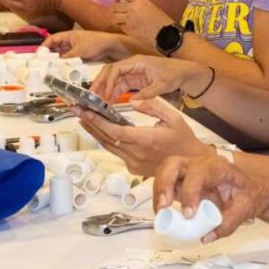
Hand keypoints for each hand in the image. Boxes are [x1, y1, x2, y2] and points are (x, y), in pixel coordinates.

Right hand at [43, 30, 131, 60]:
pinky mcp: (78, 56)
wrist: (110, 46)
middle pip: (55, 48)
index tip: (40, 54)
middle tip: (43, 64)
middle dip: (49, 55)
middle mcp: (69, 42)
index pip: (52, 39)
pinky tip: (61, 69)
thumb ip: (68, 57)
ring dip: (57, 61)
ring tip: (51, 68)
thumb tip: (58, 64)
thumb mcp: (80, 50)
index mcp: (68, 36)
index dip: (45, 46)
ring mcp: (73, 49)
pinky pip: (68, 60)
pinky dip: (64, 64)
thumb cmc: (96, 42)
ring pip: (61, 55)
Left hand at [78, 97, 208, 175]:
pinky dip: (106, 140)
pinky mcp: (133, 168)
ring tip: (83, 117)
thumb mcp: (173, 118)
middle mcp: (136, 154)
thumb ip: (153, 107)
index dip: (98, 122)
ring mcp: (134, 163)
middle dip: (90, 123)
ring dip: (95, 132)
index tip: (86, 111)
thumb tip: (135, 101)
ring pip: (109, 146)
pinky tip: (99, 130)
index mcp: (146, 140)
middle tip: (77, 109)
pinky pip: (116, 152)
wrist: (191, 166)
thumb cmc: (184, 140)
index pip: (116, 131)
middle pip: (107, 138)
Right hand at [89, 55, 207, 100]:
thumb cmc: (175, 73)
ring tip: (98, 103)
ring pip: (113, 80)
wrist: (184, 72)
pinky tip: (109, 103)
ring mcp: (132, 73)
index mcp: (137, 62)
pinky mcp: (135, 80)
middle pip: (110, 73)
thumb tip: (132, 102)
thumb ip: (147, 93)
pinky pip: (120, 86)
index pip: (116, 69)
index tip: (105, 94)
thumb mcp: (162, 85)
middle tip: (92, 97)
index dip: (108, 81)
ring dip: (105, 90)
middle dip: (100, 84)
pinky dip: (114, 94)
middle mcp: (132, 66)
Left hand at [111, 0, 174, 48]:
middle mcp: (133, 9)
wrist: (167, 35)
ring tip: (121, 21)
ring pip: (114, 17)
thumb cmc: (162, 22)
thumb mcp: (151, 7)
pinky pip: (119, 26)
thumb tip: (125, 5)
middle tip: (118, 13)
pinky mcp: (129, 31)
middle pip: (115, 6)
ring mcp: (130, 20)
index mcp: (140, 1)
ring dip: (115, 19)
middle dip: (115, 10)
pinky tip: (128, 28)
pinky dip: (121, 27)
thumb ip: (137, 4)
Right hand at [152, 151, 265, 242]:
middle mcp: (200, 163)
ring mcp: (189, 170)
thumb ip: (227, 224)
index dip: (190, 192)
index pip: (198, 173)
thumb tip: (206, 237)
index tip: (189, 214)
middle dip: (164, 184)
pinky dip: (160, 196)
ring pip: (165, 170)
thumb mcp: (244, 210)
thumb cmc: (248, 194)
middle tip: (163, 208)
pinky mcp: (182, 180)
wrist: (251, 190)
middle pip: (173, 164)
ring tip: (160, 212)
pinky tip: (163, 211)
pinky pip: (166, 182)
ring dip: (159, 191)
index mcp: (218, 167)